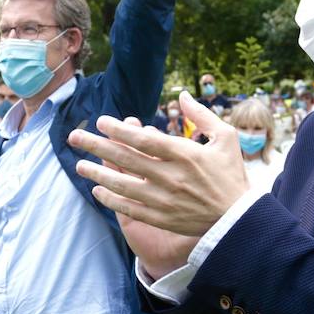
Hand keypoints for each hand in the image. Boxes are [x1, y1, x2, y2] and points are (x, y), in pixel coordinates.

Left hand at [68, 92, 247, 237]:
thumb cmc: (231, 175)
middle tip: (75, 137)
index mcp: (185, 155)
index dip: (120, 130)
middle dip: (97, 146)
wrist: (238, 219)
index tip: (101, 121)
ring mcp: (164, 200)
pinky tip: (97, 191)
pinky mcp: (161, 218)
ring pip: (122, 185)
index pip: (144, 140)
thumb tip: (182, 94)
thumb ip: (202, 115)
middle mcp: (171, 177)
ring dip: (98, 174)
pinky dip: (111, 199)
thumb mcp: (226, 138)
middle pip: (126, 159)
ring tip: (79, 165)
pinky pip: (129, 208)